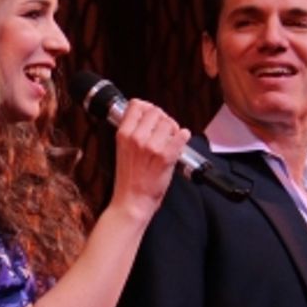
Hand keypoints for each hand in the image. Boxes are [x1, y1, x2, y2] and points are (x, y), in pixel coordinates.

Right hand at [111, 99, 189, 221]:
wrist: (132, 201)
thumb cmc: (129, 179)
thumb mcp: (122, 149)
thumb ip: (132, 131)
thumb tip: (146, 115)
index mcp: (123, 134)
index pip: (137, 104)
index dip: (147, 108)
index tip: (151, 116)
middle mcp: (136, 138)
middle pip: (156, 111)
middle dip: (163, 118)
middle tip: (164, 130)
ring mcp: (152, 147)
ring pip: (169, 122)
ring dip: (173, 129)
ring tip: (171, 140)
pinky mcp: (166, 157)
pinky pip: (181, 135)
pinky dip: (184, 136)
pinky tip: (180, 141)